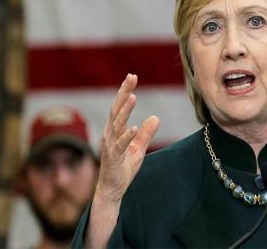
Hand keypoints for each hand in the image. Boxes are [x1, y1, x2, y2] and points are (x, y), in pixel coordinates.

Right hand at [95, 73, 159, 203]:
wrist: (112, 189)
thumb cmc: (123, 168)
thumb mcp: (139, 148)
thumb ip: (146, 133)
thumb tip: (155, 117)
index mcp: (115, 130)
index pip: (120, 106)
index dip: (125, 91)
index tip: (132, 76)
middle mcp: (110, 134)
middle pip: (116, 109)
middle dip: (124, 92)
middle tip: (131, 77)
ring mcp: (110, 145)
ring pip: (117, 124)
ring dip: (125, 110)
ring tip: (133, 97)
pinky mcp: (113, 158)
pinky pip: (120, 145)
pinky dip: (127, 136)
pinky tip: (134, 127)